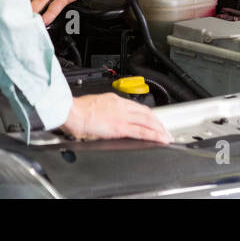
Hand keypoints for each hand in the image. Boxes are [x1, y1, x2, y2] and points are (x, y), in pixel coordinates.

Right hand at [57, 93, 171, 144]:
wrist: (72, 112)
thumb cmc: (78, 110)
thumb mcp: (95, 105)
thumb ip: (104, 111)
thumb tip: (106, 119)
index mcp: (115, 100)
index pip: (138, 107)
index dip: (149, 114)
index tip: (154, 120)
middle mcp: (122, 107)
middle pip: (147, 113)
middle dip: (158, 122)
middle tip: (166, 130)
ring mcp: (122, 117)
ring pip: (148, 122)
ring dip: (160, 129)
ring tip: (167, 137)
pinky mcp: (120, 127)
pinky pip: (142, 132)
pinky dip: (153, 136)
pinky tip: (160, 140)